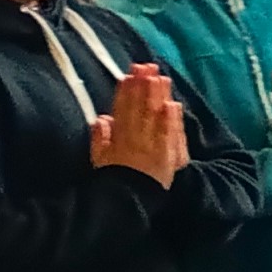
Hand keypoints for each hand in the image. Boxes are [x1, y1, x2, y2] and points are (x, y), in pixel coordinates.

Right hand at [94, 65, 187, 188]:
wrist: (126, 205)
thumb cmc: (111, 183)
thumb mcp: (98, 162)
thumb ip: (99, 140)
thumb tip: (101, 118)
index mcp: (116, 140)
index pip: (122, 111)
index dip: (126, 91)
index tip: (129, 74)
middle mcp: (133, 141)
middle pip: (139, 109)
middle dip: (143, 87)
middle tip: (147, 66)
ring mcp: (152, 148)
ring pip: (154, 118)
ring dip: (157, 97)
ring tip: (160, 77)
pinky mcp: (167, 157)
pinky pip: (169, 136)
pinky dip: (171, 121)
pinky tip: (173, 105)